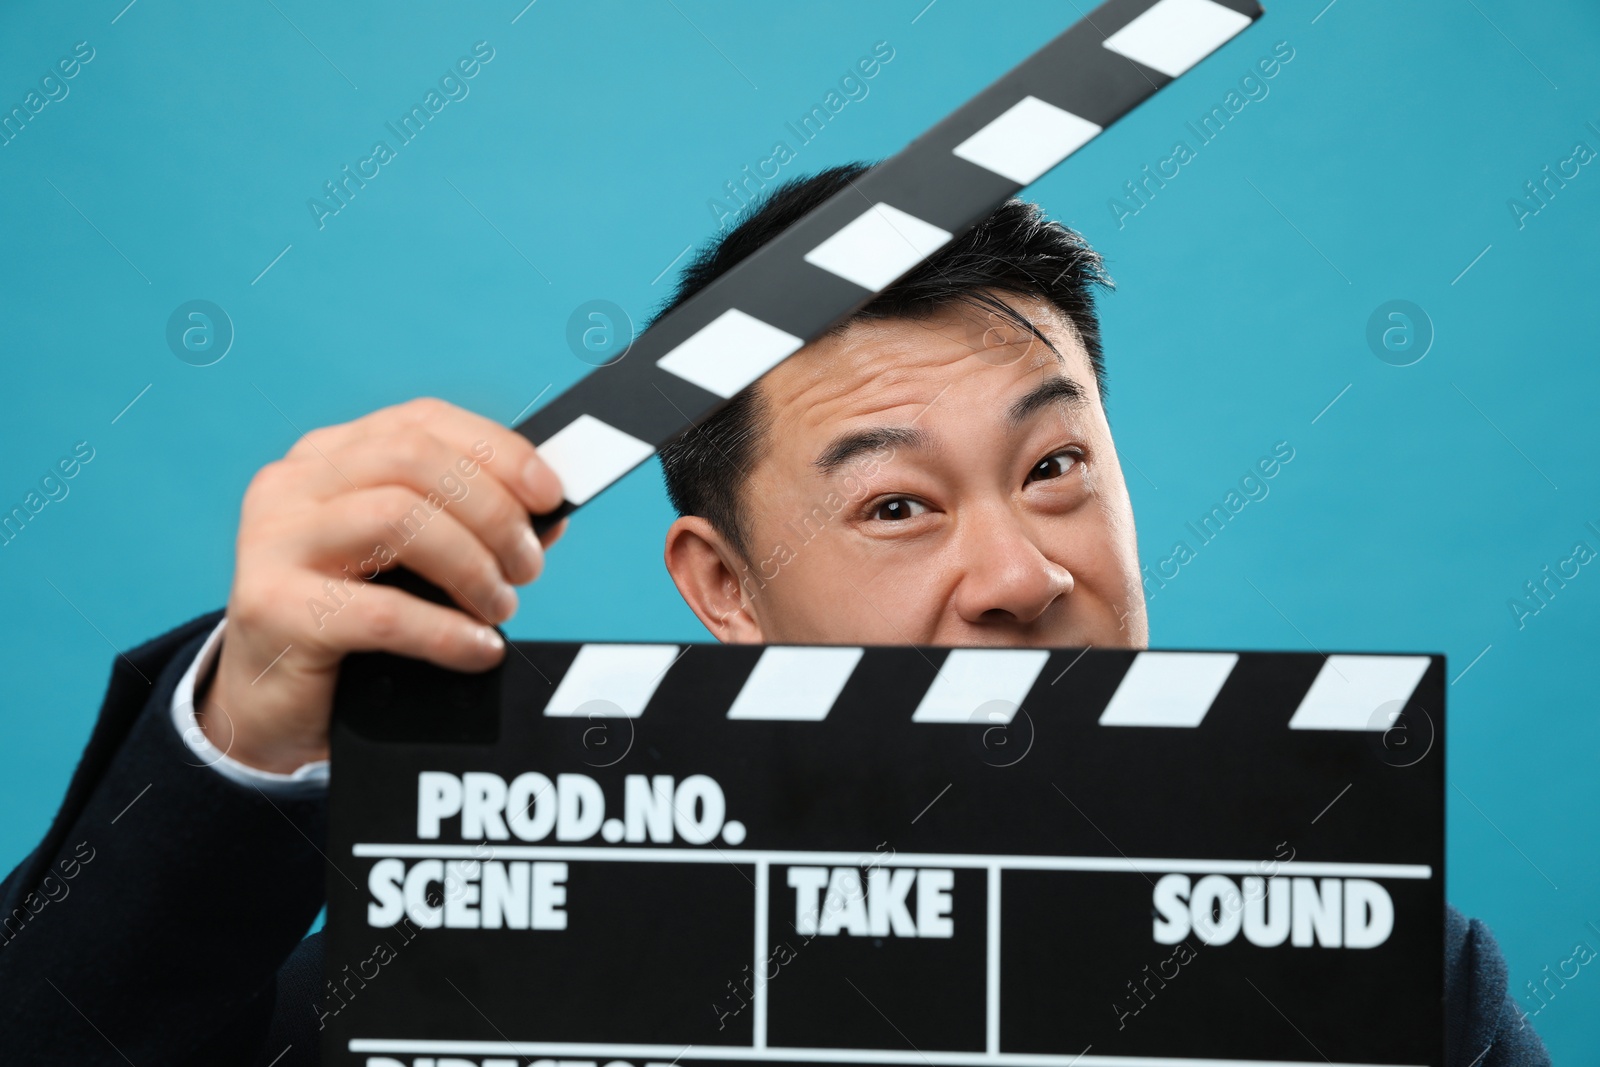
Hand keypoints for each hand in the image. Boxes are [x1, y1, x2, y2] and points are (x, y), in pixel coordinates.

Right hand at [196, 398, 565, 772]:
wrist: (266, 703)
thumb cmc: (348, 622)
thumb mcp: (413, 563)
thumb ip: (472, 529)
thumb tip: (551, 517)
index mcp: (329, 455)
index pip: (423, 423)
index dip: (499, 450)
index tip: (551, 493)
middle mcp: (294, 484)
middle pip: (415, 461)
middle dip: (492, 511)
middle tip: (527, 566)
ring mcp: (275, 541)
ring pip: (397, 518)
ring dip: (472, 564)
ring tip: (500, 606)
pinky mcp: (272, 608)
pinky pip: (382, 612)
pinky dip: (448, 632)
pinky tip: (479, 649)